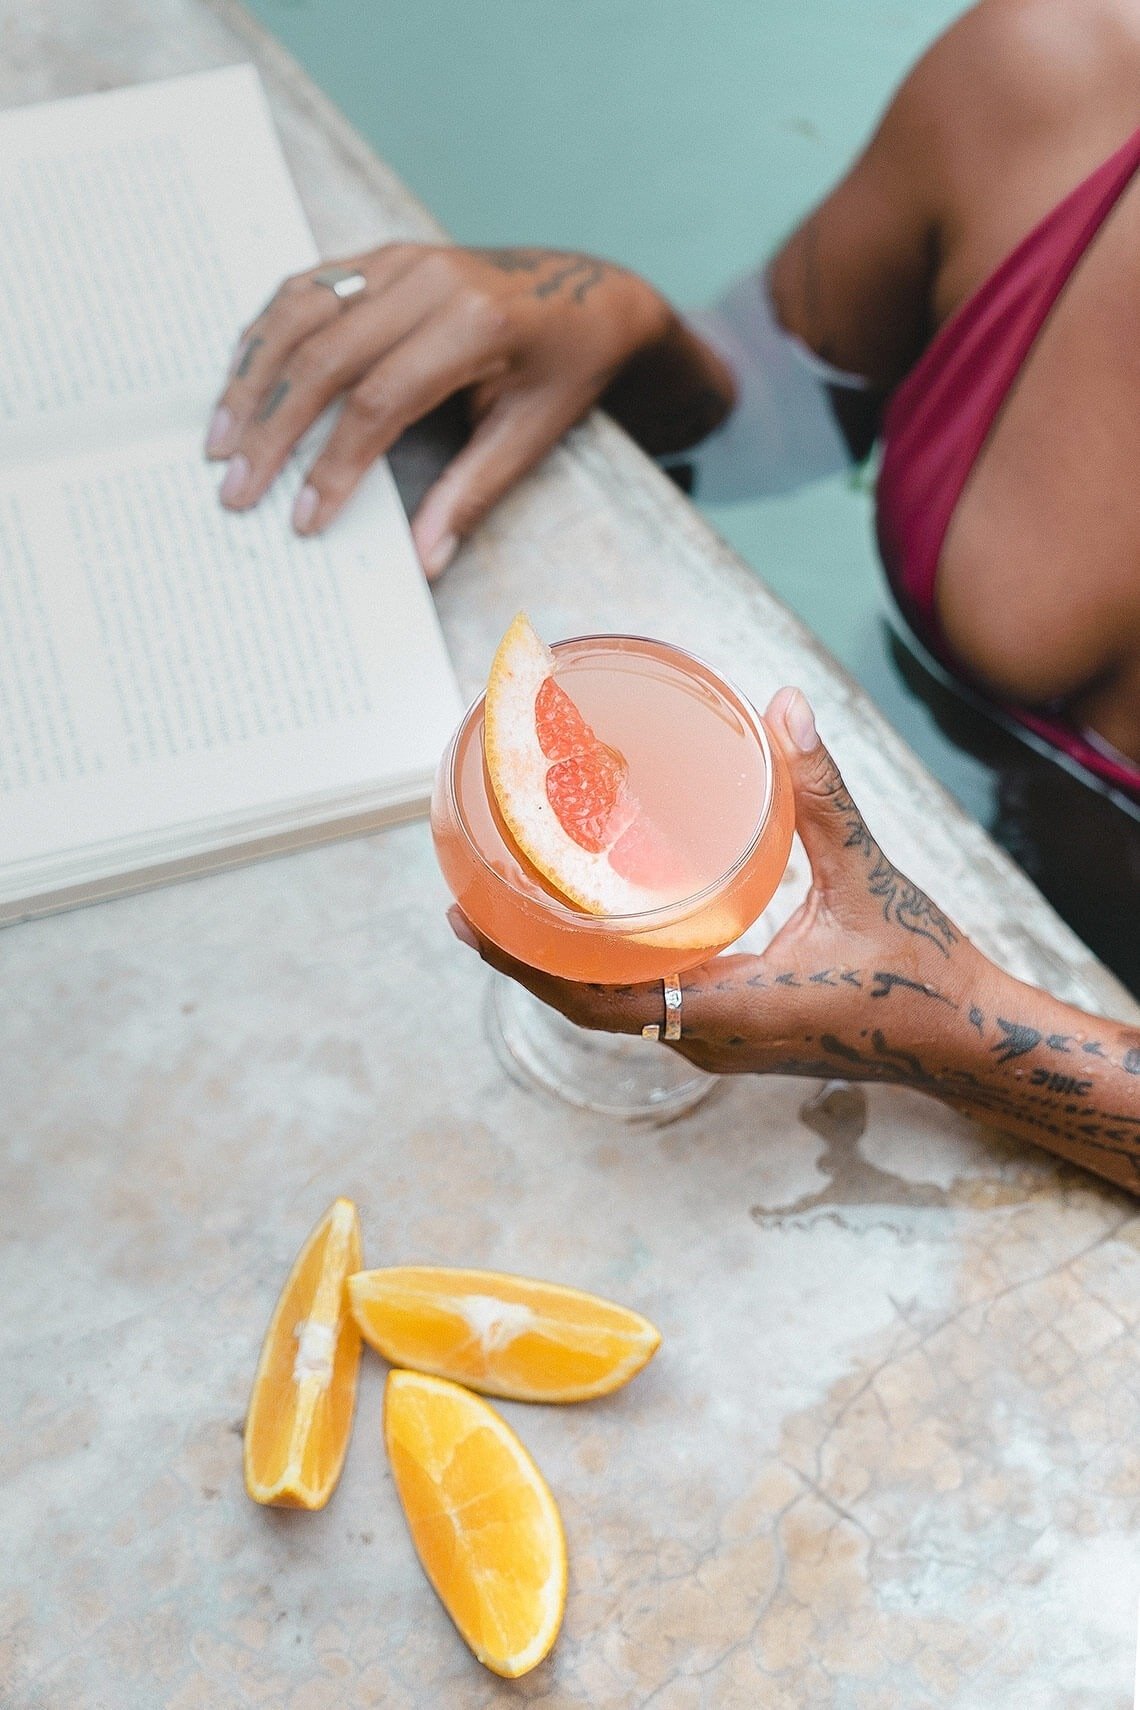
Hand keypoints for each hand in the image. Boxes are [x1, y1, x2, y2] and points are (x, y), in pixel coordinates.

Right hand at [205, 244, 669, 575]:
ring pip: (299, 314)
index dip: (335, 465)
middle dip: (273, 430)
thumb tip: (421, 561)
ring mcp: (398, 260)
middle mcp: (428, 282)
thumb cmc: (564, 370)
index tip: (305, 519)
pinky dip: (265, 336)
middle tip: (236, 489)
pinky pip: (306, 289)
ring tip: (219, 440)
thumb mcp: (532, 436)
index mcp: (474, 326)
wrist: (590, 295)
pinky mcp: (380, 258)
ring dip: (252, 380)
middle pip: (324, 358)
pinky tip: (241, 384)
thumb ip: (471, 494)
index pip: (379, 402)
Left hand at [448, 686, 978, 1075]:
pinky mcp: (736, 1038)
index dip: (525, 963)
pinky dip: (605, 977)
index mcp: (730, 1011)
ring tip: (513, 917)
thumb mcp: (867, 877)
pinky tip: (592, 936)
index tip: (467, 921)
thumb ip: (822, 793)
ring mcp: (721, 1045)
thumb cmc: (922, 969)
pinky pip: (650, 1012)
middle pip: (587, 1009)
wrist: (965, 1041)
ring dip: (559, 973)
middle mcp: (711, 1039)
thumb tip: (786, 705)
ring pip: (616, 1015)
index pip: (596, 998)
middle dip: (523, 964)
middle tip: (466, 908)